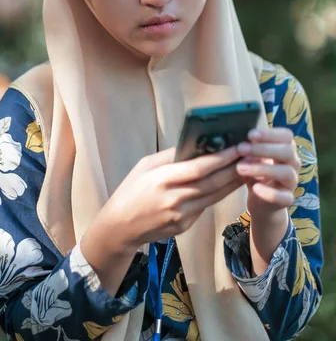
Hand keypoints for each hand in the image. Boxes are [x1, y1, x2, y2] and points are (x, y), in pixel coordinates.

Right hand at [91, 145, 242, 252]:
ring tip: (248, 167)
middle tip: (251, 155)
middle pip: (212, 183)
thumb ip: (169, 156)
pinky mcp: (185, 226)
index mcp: (162, 180)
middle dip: (234, 168)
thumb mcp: (144, 165)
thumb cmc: (131, 190)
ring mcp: (181, 215)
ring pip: (214, 196)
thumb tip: (194, 144)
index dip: (221, 158)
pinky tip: (229, 183)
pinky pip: (205, 206)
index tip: (238, 147)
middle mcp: (175, 199)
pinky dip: (219, 194)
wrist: (120, 227)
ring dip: (233, 182)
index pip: (199, 168)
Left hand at [236, 127, 300, 217]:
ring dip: (262, 168)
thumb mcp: (251, 158)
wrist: (261, 202)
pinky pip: (283, 196)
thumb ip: (248, 148)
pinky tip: (255, 188)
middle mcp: (293, 164)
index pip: (286, 136)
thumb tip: (234, 138)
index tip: (250, 135)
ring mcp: (292, 182)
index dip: (270, 134)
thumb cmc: (256, 173)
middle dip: (263, 149)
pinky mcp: (288, 199)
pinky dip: (269, 192)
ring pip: (286, 172)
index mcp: (286, 149)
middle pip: (287, 151)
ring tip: (240, 168)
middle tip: (241, 148)